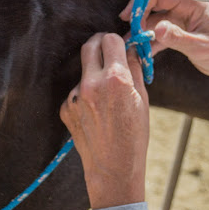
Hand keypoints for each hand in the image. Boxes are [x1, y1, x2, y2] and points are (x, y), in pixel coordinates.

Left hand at [60, 33, 149, 208]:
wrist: (113, 169)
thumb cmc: (134, 136)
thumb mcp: (143, 100)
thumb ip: (134, 69)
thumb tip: (131, 48)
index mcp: (115, 79)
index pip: (110, 40)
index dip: (117, 41)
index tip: (121, 46)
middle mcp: (91, 84)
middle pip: (90, 45)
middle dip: (100, 44)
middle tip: (109, 51)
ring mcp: (75, 96)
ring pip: (84, 70)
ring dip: (94, 73)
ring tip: (108, 98)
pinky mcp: (65, 107)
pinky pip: (77, 91)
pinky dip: (87, 94)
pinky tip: (97, 112)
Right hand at [120, 0, 208, 95]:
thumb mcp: (202, 48)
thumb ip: (179, 39)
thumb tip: (156, 29)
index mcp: (193, 3)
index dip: (141, 2)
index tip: (128, 17)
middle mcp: (185, 8)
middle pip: (153, 5)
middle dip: (137, 17)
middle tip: (126, 33)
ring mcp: (181, 20)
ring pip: (153, 21)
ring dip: (141, 32)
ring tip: (130, 46)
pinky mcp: (179, 33)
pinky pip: (158, 33)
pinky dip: (149, 42)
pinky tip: (141, 53)